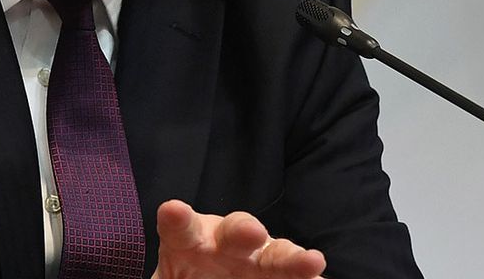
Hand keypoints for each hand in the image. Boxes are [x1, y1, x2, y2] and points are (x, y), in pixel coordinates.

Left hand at [152, 199, 326, 278]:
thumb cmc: (187, 275)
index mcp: (188, 241)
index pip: (180, 227)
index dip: (177, 218)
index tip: (172, 210)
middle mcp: (225, 244)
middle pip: (235, 230)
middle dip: (244, 229)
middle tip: (252, 232)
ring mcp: (258, 259)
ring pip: (276, 253)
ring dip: (292, 256)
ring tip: (310, 261)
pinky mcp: (283, 275)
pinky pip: (299, 275)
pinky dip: (309, 277)